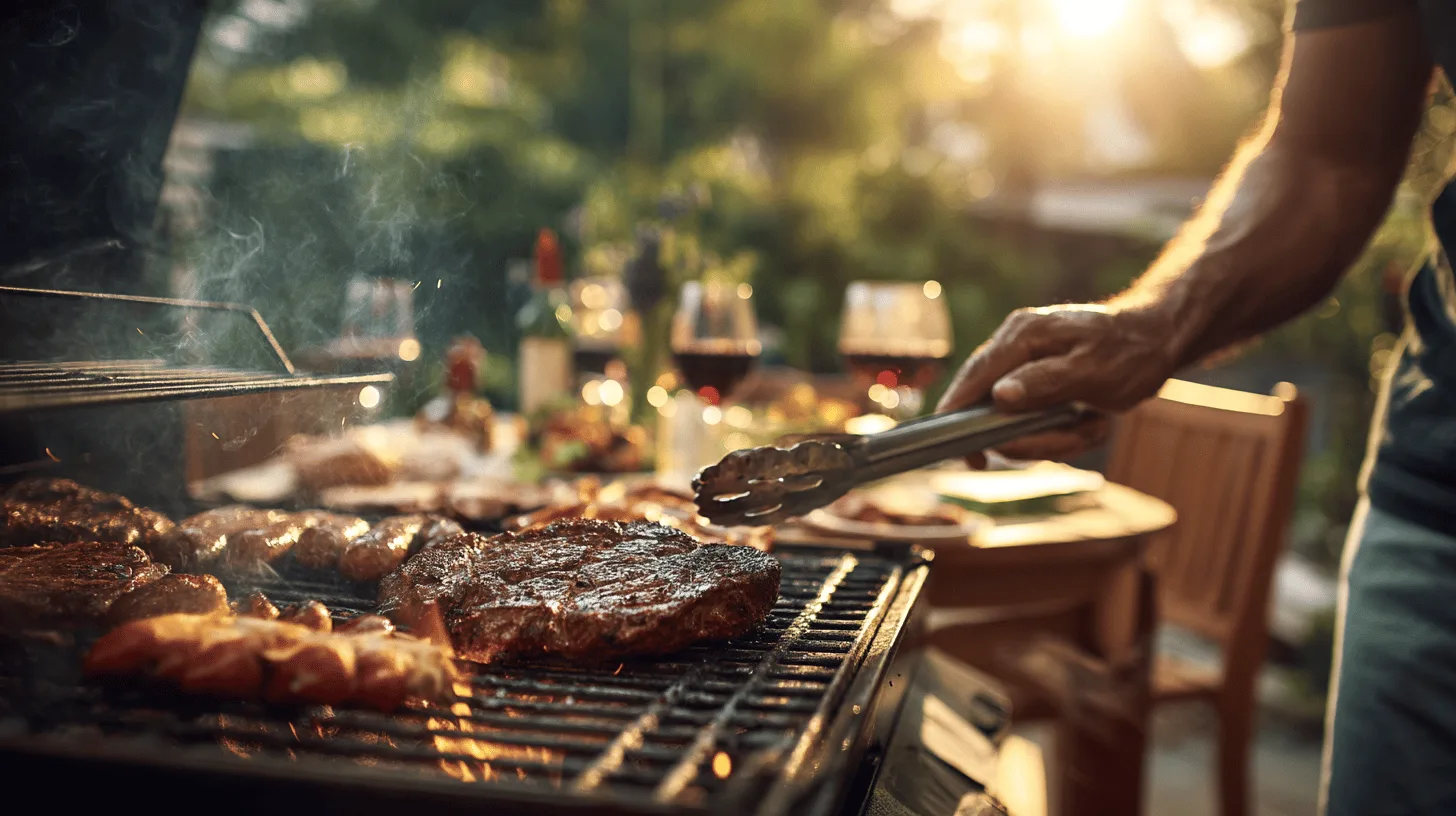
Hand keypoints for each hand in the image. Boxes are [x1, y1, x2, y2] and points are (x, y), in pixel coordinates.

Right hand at [937, 304, 1181, 464]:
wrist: (1158, 340)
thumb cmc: (1130, 351)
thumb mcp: (1092, 370)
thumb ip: (1044, 381)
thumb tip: (999, 395)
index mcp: (1023, 335)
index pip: (975, 376)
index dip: (958, 412)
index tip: (957, 449)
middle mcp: (1016, 347)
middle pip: (990, 406)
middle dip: (1024, 436)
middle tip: (1067, 442)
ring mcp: (1024, 366)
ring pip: (1014, 421)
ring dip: (1051, 437)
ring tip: (1090, 426)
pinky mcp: (1036, 383)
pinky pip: (1033, 422)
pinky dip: (1060, 433)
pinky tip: (1089, 423)